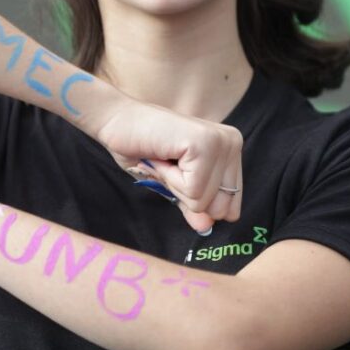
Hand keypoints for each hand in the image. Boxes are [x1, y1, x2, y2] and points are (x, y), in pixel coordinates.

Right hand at [95, 100, 243, 233]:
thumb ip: (193, 205)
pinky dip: (169, 179)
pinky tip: (162, 157)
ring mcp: (221, 142)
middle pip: (219, 206)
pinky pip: (193, 190)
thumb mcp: (173, 184)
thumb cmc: (142, 148)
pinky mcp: (204, 144)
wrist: (117, 120)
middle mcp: (232, 143)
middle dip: (186, 194)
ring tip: (164, 159)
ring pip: (204, 201)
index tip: (178, 173)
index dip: (197, 200)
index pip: (230, 205)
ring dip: (174, 185)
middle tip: (169, 166)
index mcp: (231, 150)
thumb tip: (206, 228)